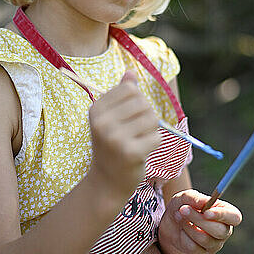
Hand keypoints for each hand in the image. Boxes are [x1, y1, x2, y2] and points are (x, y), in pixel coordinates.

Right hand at [88, 70, 160, 199]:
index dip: (137, 100)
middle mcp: (102, 122)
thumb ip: (121, 95)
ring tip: (139, 141)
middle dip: (147, 116)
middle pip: (143, 103)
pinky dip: (154, 144)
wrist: (107, 181)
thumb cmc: (111, 145)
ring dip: (152, 131)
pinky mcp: (130, 153)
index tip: (128, 117)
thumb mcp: (110, 118)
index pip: (130, 89)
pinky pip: (156, 138)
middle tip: (136, 132)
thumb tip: (131, 73)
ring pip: (152, 119)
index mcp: (96, 109)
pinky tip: (142, 152)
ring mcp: (115, 138)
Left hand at [158, 189, 241, 253]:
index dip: (222, 216)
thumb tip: (204, 203)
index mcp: (226, 213)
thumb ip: (195, 198)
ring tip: (179, 216)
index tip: (206, 212)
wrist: (170, 223)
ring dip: (187, 226)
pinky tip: (181, 231)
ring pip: (204, 239)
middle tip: (183, 209)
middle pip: (220, 231)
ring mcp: (215, 245)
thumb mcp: (185, 197)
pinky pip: (194, 248)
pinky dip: (183, 237)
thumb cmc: (183, 206)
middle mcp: (224, 231)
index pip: (234, 217)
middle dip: (198, 219)